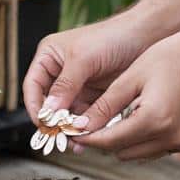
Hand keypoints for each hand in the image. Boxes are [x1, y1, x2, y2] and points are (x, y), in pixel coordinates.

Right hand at [22, 10, 157, 127]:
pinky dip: (85, 127)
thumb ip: (65, 85)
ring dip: (69, 128)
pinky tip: (88, 137)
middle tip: (58, 138)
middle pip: (48, 103)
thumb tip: (49, 110)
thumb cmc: (112, 37)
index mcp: (48, 57)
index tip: (43, 124)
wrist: (147, 36)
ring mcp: (78, 85)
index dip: (35, 106)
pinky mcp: (95, 96)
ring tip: (75, 142)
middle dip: (53, 122)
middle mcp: (60, 72)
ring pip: (66, 113)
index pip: (33, 86)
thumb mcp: (83, 59)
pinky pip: (85, 116)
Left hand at [73, 23, 179, 159]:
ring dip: (121, 141)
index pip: (109, 141)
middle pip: (121, 152)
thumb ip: (104, 106)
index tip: (68, 129)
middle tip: (85, 122)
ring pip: (137, 154)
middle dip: (102, 139)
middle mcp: (171, 138)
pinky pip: (154, 149)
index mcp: (154, 120)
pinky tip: (132, 118)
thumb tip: (80, 126)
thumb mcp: (130, 78)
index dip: (86, 137)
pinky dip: (139, 139)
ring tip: (107, 118)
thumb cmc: (169, 57)